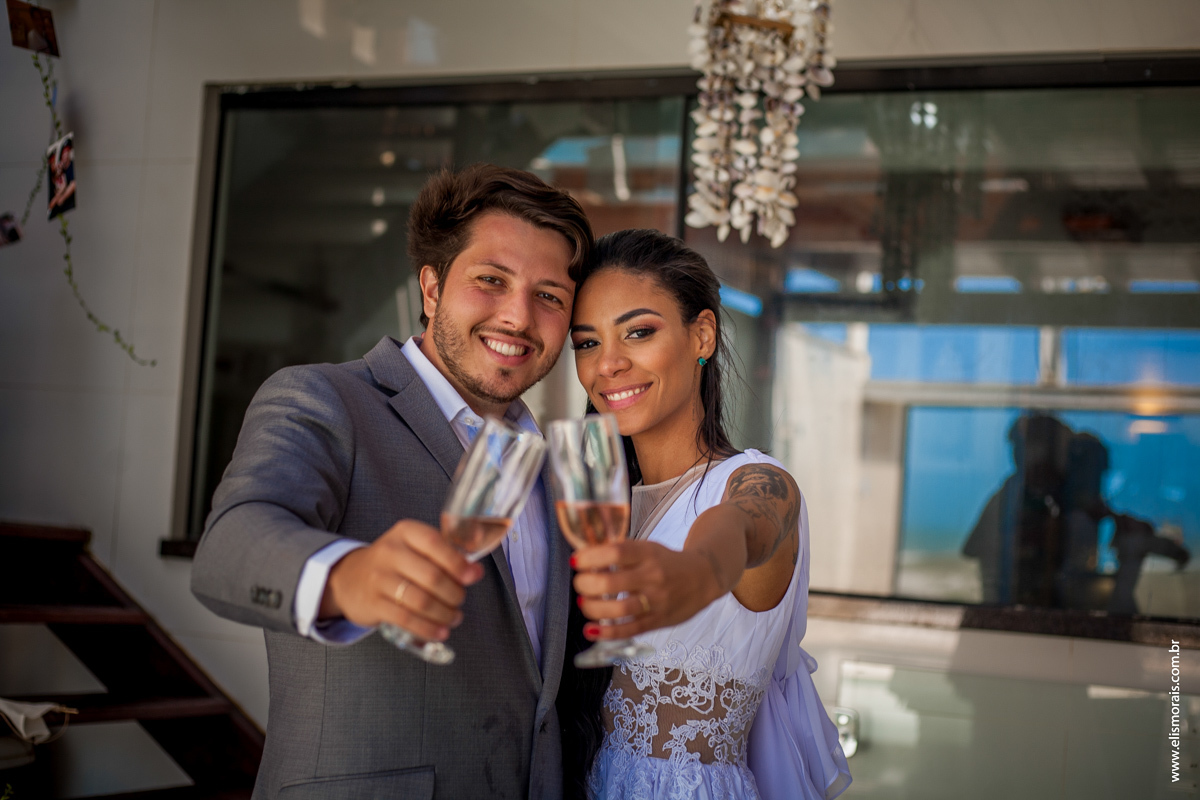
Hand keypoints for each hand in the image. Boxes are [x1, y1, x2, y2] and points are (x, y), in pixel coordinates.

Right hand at [320, 520, 483, 642]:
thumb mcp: (414, 546)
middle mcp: (390, 552)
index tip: (473, 576)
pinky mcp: (374, 604)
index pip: (435, 543)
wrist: (348, 578)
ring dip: (444, 613)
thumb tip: (476, 568)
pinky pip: (406, 619)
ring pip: (421, 600)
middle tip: (460, 600)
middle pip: (432, 576)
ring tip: (454, 617)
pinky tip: (440, 631)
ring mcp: (379, 578)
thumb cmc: (394, 562)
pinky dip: (428, 628)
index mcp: (405, 532)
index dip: (457, 562)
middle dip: (454, 593)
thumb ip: (445, 552)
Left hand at [571, 540, 724, 640]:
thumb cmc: (667, 562)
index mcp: (648, 553)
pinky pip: (630, 630)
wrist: (704, 577)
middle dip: (586, 585)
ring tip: (584, 603)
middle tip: (579, 584)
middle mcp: (653, 576)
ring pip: (619, 609)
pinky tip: (591, 630)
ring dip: (593, 608)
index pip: (616, 552)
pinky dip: (607, 633)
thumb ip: (620, 554)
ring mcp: (656, 601)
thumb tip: (584, 558)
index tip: (576, 561)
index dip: (591, 557)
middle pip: (611, 583)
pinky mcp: (658, 620)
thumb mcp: (647, 548)